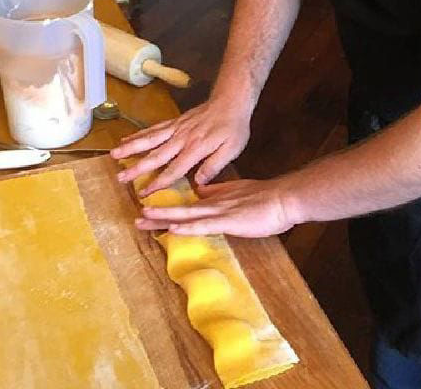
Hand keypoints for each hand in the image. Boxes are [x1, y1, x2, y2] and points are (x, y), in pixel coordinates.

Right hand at [110, 96, 250, 194]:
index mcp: (195, 148)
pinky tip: (127, 139)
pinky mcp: (175, 121)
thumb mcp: (231, 149)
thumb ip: (214, 166)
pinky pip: (154, 129)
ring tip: (113, 155)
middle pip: (156, 155)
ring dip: (131, 147)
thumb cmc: (233, 127)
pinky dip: (139, 134)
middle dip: (136, 167)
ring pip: (150, 139)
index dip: (158, 183)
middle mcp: (181, 138)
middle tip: (120, 178)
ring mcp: (176, 128)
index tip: (143, 194)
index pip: (174, 170)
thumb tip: (198, 183)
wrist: (230, 100)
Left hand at [135, 177, 300, 237]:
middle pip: (181, 210)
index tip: (149, 209)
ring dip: (164, 218)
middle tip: (137, 217)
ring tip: (144, 219)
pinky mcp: (229, 220)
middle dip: (158, 214)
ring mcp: (220, 211)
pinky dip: (187, 227)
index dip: (168, 208)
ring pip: (187, 215)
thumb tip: (201, 190)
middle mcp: (213, 203)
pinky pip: (204, 225)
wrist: (283, 198)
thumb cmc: (265, 199)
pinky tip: (173, 230)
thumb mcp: (238, 192)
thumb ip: (219, 191)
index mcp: (216, 198)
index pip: (188, 205)